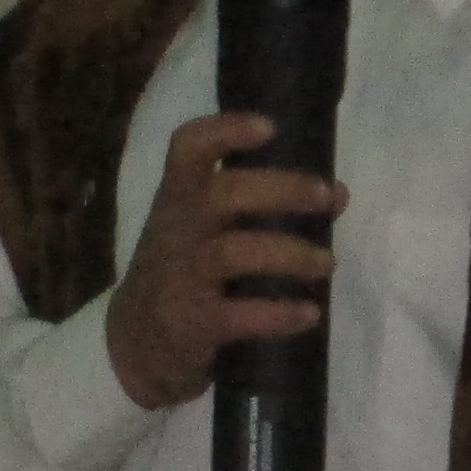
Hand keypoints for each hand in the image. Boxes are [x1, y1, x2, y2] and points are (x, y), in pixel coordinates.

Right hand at [101, 109, 345, 412]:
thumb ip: (257, 209)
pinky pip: (237, 315)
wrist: (133, 343)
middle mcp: (174, 230)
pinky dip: (279, 313)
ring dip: (291, 254)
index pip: (187, 149)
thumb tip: (337, 193)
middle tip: (329, 197)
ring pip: (233, 253)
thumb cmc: (182, 273)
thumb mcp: (199, 231)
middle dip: (283, 190)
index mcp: (177, 198)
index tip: (270, 126)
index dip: (225, 130)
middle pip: (224, 194)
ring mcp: (178, 278)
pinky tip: (308, 314)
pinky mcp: (189, 324)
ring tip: (328, 263)